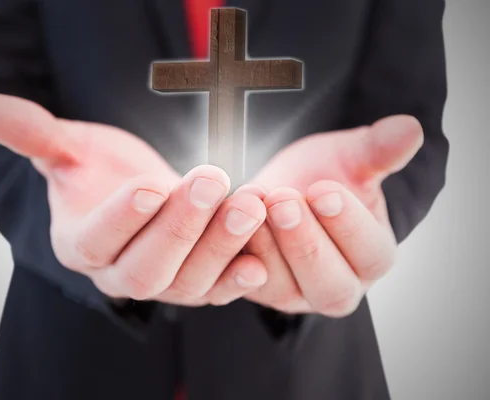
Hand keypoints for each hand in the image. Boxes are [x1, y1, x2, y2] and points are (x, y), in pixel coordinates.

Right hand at [0, 94, 267, 306]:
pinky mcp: (197, 286)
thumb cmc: (102, 170)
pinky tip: (260, 259)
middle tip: (211, 179)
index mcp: (80, 245)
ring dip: (220, 245)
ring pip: (188, 282)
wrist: (141, 193)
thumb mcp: (71, 148)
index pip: (96, 240)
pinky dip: (239, 279)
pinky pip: (218, 291)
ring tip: (249, 202)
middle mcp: (118, 276)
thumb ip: (37, 135)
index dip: (119, 218)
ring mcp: (162, 286)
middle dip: (180, 226)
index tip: (146, 185)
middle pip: (146, 267)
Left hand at [240, 116, 423, 316]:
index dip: (348, 225)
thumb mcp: (348, 158)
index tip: (324, 190)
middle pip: (331, 285)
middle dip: (306, 242)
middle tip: (283, 201)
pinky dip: (238, 256)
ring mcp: (296, 294)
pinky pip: (246, 284)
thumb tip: (410, 129)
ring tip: (256, 205)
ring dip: (269, 248)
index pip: (371, 254)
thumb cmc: (321, 176)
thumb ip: (377, 150)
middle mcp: (337, 286)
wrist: (281, 188)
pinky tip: (229, 222)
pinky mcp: (258, 290)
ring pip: (286, 290)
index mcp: (371, 257)